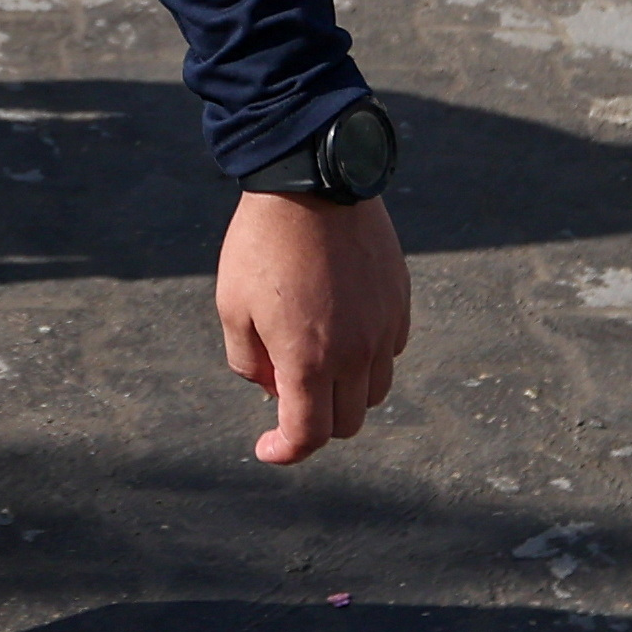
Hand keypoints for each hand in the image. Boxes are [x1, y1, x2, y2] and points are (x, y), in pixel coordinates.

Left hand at [216, 190, 408, 463]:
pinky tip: (341, 326)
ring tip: (315, 355)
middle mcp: (355, 352)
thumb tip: (271, 387)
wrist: (310, 180)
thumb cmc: (261, 243)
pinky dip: (368, 356)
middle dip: (316, 421)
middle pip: (347, 421)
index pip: (309, 435)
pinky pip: (391, 349)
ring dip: (346, 391)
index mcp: (309, 359)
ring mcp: (384, 327)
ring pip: (375, 390)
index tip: (267, 446)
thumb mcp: (232, 306)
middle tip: (285, 388)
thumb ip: (248, 361)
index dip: (286, 452)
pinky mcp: (399, 300)